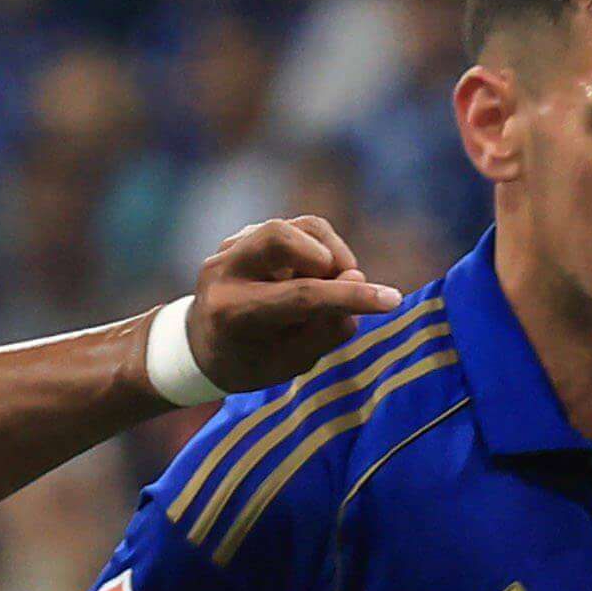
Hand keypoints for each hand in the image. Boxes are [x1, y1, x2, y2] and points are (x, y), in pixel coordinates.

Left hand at [181, 215, 407, 395]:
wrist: (199, 346)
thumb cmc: (250, 361)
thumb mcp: (289, 364)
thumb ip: (326, 331)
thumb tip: (360, 288)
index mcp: (233, 314)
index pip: (301, 296)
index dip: (351, 296)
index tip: (392, 300)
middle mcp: (224, 273)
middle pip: (283, 237)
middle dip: (328, 258)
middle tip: (345, 284)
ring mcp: (229, 249)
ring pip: (293, 226)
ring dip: (328, 252)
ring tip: (331, 283)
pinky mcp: (241, 237)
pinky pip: (290, 228)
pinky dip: (314, 249)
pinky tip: (311, 275)